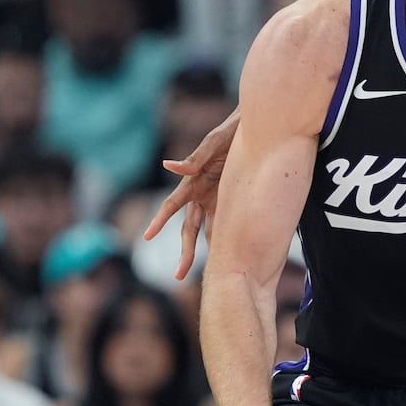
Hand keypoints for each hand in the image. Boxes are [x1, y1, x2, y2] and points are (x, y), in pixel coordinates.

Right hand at [143, 109, 238, 279]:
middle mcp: (202, 195)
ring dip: (207, 252)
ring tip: (209, 274)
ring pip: (209, 231)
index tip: (146, 237)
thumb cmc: (231, 132)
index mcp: (193, 183)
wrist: (260, 129)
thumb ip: (195, 157)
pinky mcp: (236, 200)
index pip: (172, 206)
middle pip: (190, 229)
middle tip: (179, 276)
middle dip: (186, 252)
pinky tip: (234, 258)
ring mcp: (219, 200)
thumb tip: (168, 166)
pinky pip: (231, 224)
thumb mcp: (214, 142)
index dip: (159, 221)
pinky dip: (229, 240)